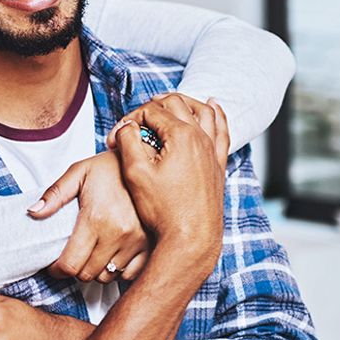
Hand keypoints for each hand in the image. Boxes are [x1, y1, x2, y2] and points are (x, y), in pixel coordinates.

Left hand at [30, 151, 149, 282]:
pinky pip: (129, 274)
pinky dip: (118, 270)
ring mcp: (136, 242)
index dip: (57, 270)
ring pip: (107, 276)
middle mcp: (118, 234)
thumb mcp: (77, 173)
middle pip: (87, 275)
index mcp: (96, 219)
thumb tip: (33, 212)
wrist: (146, 161)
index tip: (54, 266)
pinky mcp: (149, 245)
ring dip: (95, 270)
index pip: (70, 264)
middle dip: (75, 269)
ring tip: (91, 254)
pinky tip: (111, 255)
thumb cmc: (108, 167)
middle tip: (72, 256)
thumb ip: (54, 195)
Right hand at [112, 96, 226, 260]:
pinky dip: (217, 114)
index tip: (116, 139)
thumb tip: (126, 126)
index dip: (129, 120)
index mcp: (181, 135)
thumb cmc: (164, 209)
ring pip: (203, 111)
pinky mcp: (218, 164)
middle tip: (137, 117)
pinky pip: (222, 130)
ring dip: (185, 101)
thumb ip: (128, 140)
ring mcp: (212, 150)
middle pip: (176, 104)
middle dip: (153, 106)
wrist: (191, 238)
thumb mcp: (135, 172)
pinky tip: (213, 107)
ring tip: (170, 101)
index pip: (150, 111)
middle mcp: (201, 137)